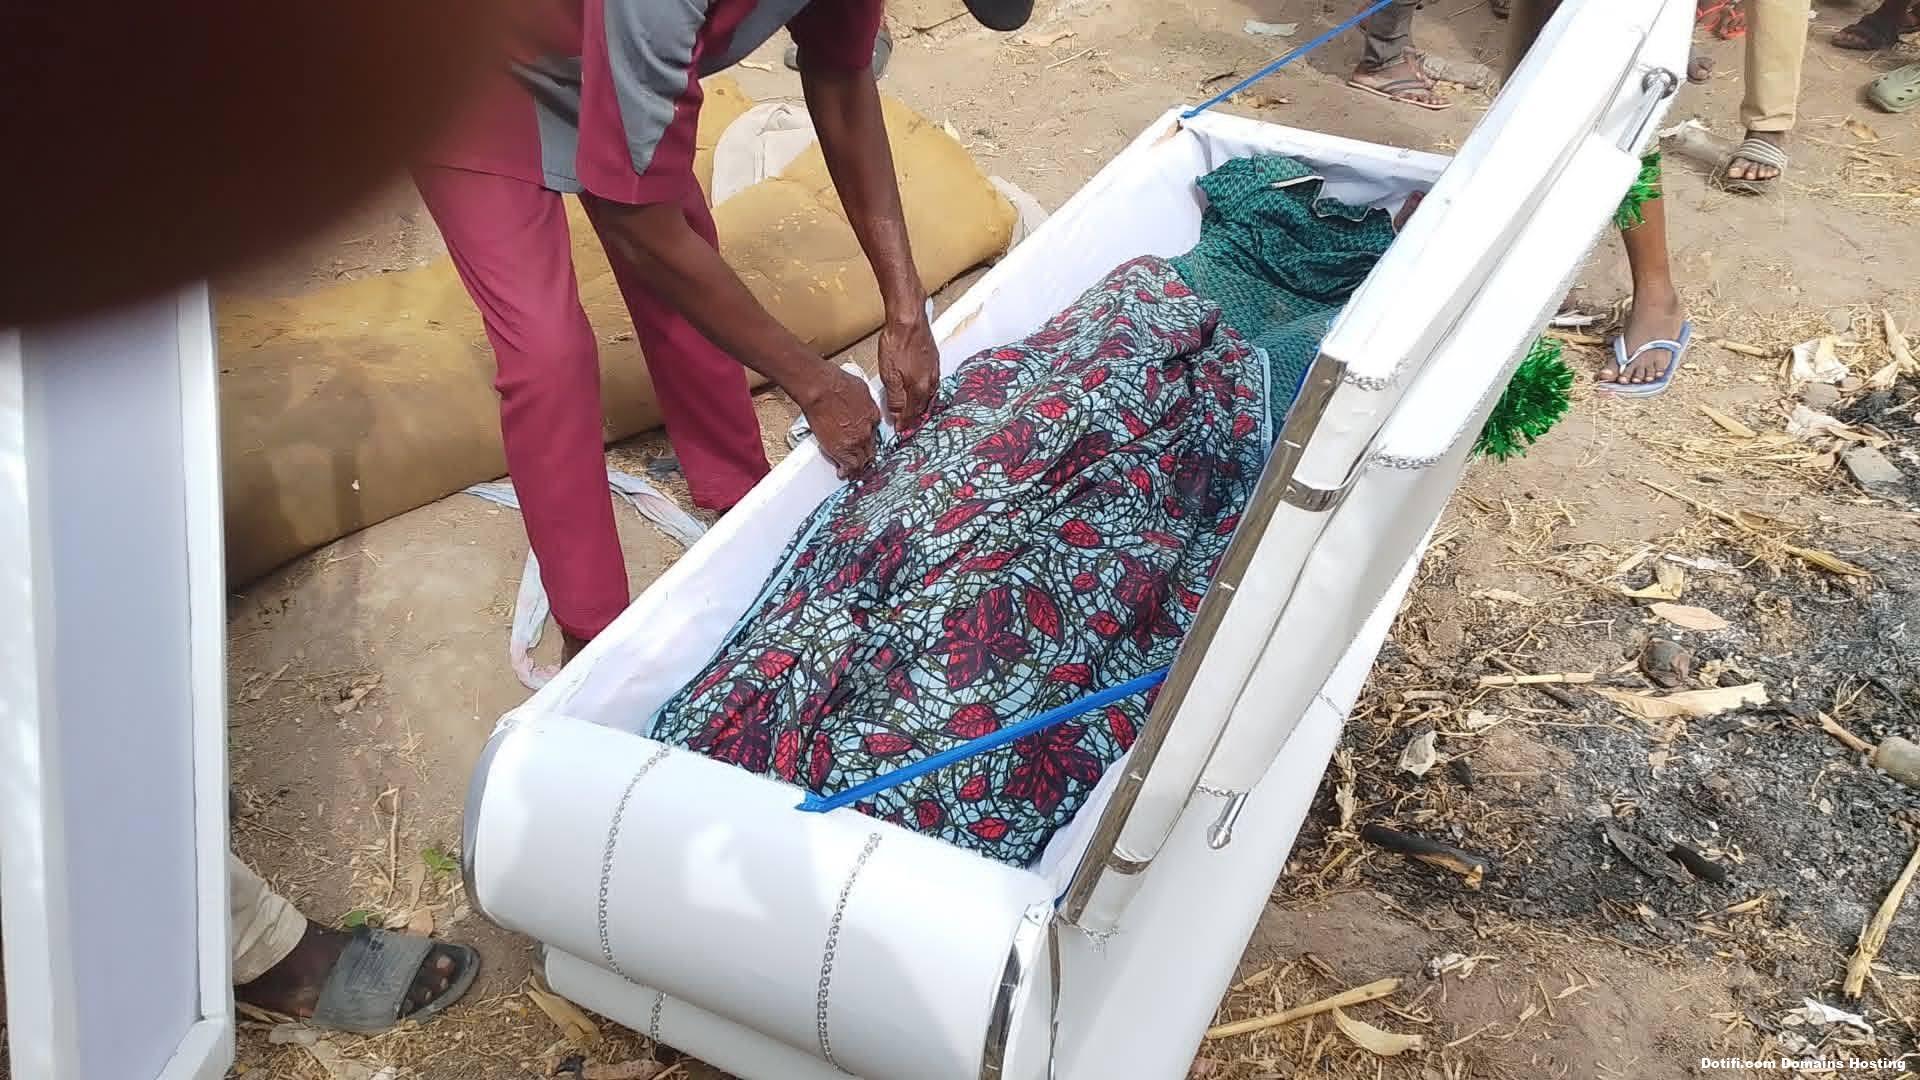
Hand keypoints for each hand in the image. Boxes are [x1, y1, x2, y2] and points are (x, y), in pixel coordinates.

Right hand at [796, 366, 880, 478]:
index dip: (869, 439)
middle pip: (870, 449)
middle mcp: (867, 431)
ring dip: (858, 466)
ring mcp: (855, 442)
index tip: (865, 442)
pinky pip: (848, 466)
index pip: (874, 433)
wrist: (822, 389)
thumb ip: (864, 402)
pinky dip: (846, 471)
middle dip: (866, 455)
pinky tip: (843, 473)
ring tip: (853, 471)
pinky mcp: (840, 449)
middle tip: (862, 461)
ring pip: (861, 461)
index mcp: (873, 416)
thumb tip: (860, 405)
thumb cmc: (837, 384)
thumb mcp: (861, 389)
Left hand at [877, 308, 938, 429]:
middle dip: (914, 417)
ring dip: (921, 405)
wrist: (909, 319)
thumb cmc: (897, 344)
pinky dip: (925, 391)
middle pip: (922, 406)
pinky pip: (931, 383)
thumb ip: (895, 398)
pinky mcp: (934, 360)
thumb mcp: (890, 375)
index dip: (904, 423)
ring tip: (913, 411)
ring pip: (928, 395)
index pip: (911, 413)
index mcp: (919, 389)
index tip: (899, 430)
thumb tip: (897, 415)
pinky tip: (920, 389)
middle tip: (907, 424)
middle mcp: (930, 382)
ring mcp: (934, 370)